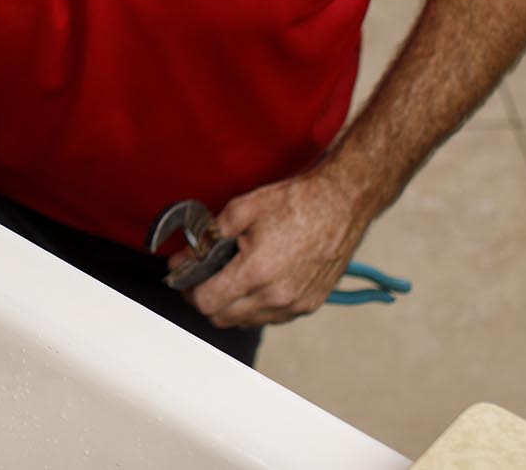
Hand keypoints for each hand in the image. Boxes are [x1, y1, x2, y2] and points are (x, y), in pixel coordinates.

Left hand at [174, 167, 374, 327]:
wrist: (342, 203)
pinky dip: (256, 307)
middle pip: (223, 318)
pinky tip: (255, 283)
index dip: (189, 290)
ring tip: (229, 278)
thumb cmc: (297, 202)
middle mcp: (278, 296)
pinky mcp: (310, 305)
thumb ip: (208, 236)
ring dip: (231, 306)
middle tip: (202, 278)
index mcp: (257, 272)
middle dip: (206, 300)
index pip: (207, 302)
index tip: (184, 278)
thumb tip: (183, 257)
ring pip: (247, 321)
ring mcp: (296, 304)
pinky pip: (271, 318)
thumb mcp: (242, 208)